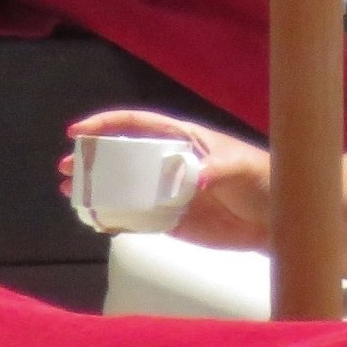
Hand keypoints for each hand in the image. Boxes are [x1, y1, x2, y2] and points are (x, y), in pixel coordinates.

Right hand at [62, 110, 271, 250]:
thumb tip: (191, 178)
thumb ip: (216, 170)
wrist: (281, 221)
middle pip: (124, 156)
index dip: (108, 125)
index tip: (78, 132)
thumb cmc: (266, 182)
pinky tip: (95, 219)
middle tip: (66, 169)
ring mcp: (169, 192)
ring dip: (96, 189)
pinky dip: (115, 218)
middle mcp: (172, 163)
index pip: (140, 125)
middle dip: (92, 160)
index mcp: (186, 140)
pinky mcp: (173, 221)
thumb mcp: (244, 168)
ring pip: (125, 187)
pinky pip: (137, 217)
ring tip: (70, 194)